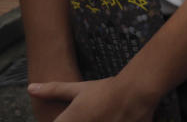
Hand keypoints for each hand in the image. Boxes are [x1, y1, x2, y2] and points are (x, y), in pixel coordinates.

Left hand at [28, 76, 157, 121]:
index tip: (79, 114)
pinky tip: (110, 119)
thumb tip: (30, 88)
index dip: (65, 119)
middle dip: (85, 119)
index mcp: (68, 121)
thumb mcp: (79, 89)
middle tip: (94, 113)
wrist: (136, 92)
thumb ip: (53, 91)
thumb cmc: (106, 90)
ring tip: (102, 116)